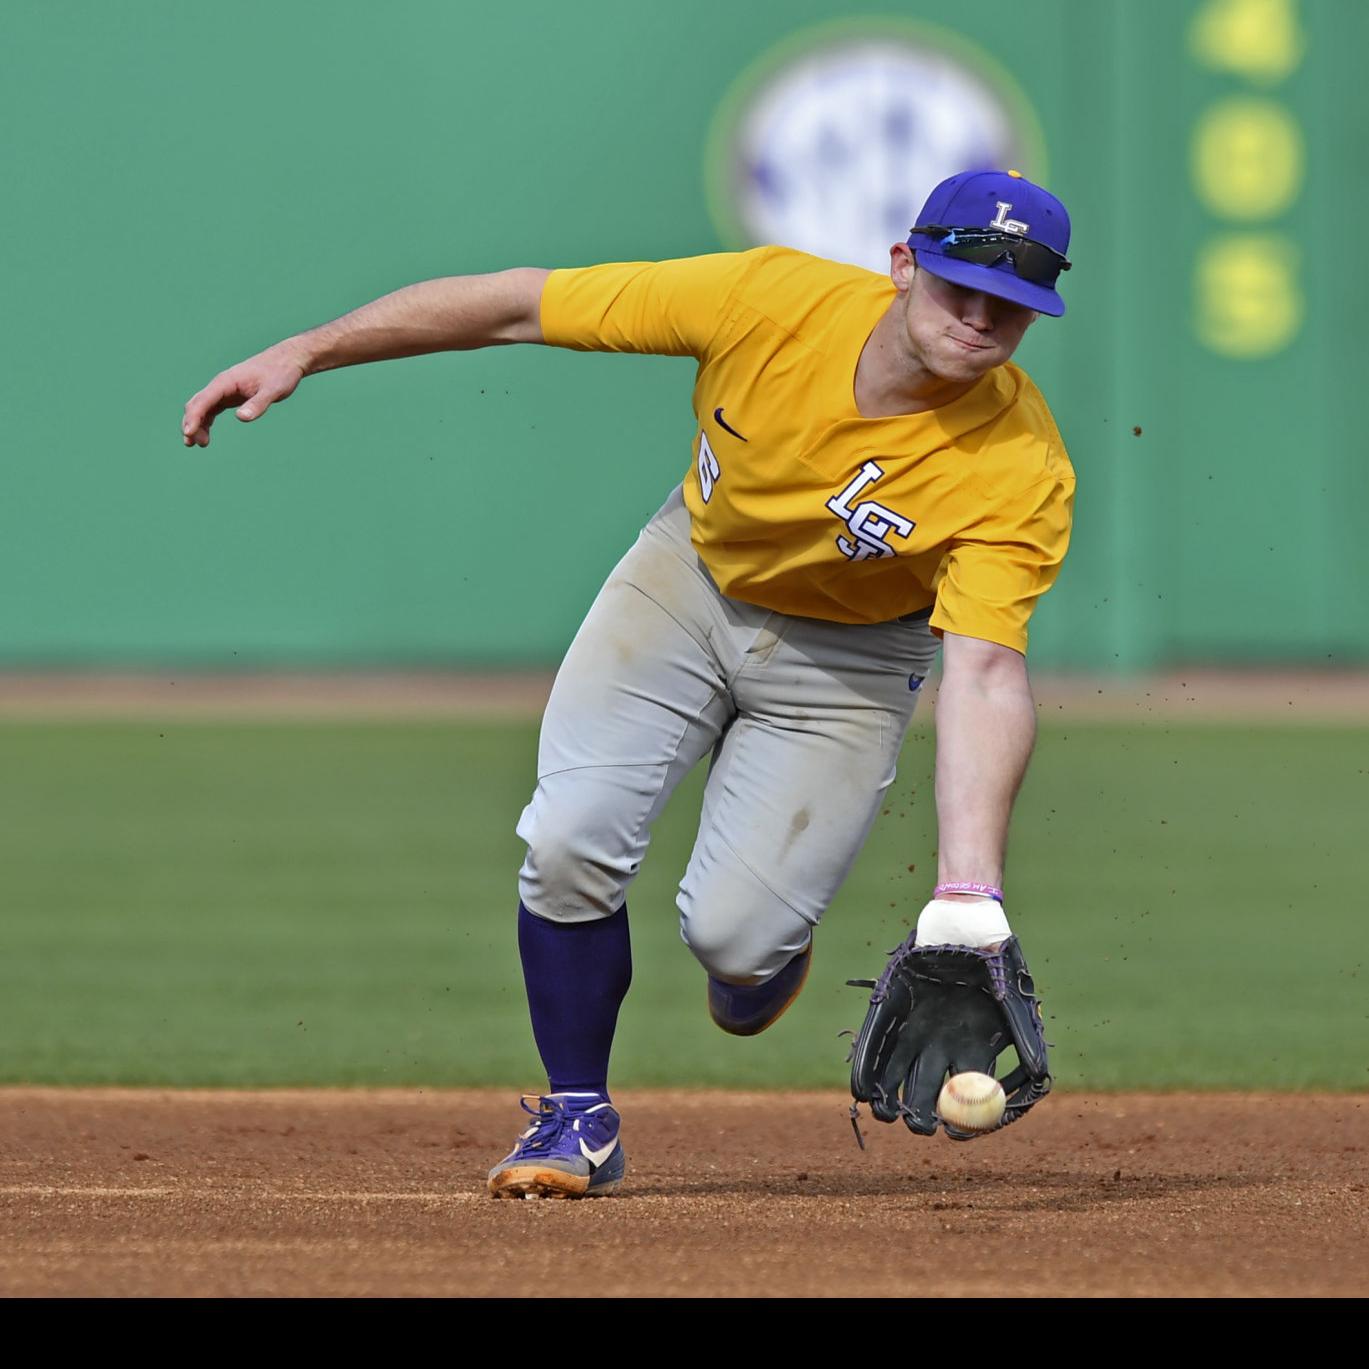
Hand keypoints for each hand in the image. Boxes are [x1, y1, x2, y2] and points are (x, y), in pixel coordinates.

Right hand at [181, 343, 307, 447]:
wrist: (287, 360)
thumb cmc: (280, 373)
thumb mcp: (273, 390)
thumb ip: (258, 403)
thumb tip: (241, 417)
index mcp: (226, 381)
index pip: (204, 400)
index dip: (194, 417)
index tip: (188, 433)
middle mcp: (221, 385)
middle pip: (197, 404)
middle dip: (191, 423)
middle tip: (193, 444)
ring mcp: (224, 390)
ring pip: (202, 407)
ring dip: (197, 424)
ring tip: (199, 444)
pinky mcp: (230, 396)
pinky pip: (212, 409)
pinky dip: (206, 422)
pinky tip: (205, 436)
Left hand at [847, 935, 1050, 1139]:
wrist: (965, 921)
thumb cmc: (996, 959)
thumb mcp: (1014, 997)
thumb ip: (1024, 1036)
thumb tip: (1040, 1077)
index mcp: (976, 1049)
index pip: (969, 1098)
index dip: (962, 1122)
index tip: (953, 1135)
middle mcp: (944, 1046)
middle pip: (929, 1093)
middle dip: (921, 1116)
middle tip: (916, 1126)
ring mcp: (916, 1030)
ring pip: (899, 1076)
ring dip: (889, 1099)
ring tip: (884, 1114)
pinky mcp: (892, 1011)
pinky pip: (876, 1044)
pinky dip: (868, 1067)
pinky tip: (862, 1088)